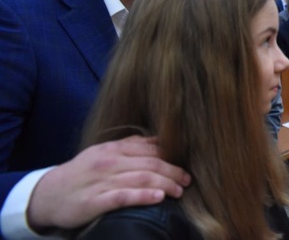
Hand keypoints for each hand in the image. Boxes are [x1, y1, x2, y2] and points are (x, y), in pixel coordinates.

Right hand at [27, 136, 190, 231]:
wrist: (47, 194)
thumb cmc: (81, 173)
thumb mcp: (103, 153)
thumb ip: (130, 146)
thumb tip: (159, 140)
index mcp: (113, 149)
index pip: (150, 149)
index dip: (172, 157)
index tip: (186, 165)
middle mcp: (109, 162)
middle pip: (150, 164)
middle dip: (173, 171)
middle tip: (188, 180)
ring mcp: (101, 181)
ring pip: (141, 179)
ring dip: (165, 184)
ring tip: (179, 191)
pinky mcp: (94, 202)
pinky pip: (123, 197)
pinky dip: (143, 196)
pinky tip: (158, 198)